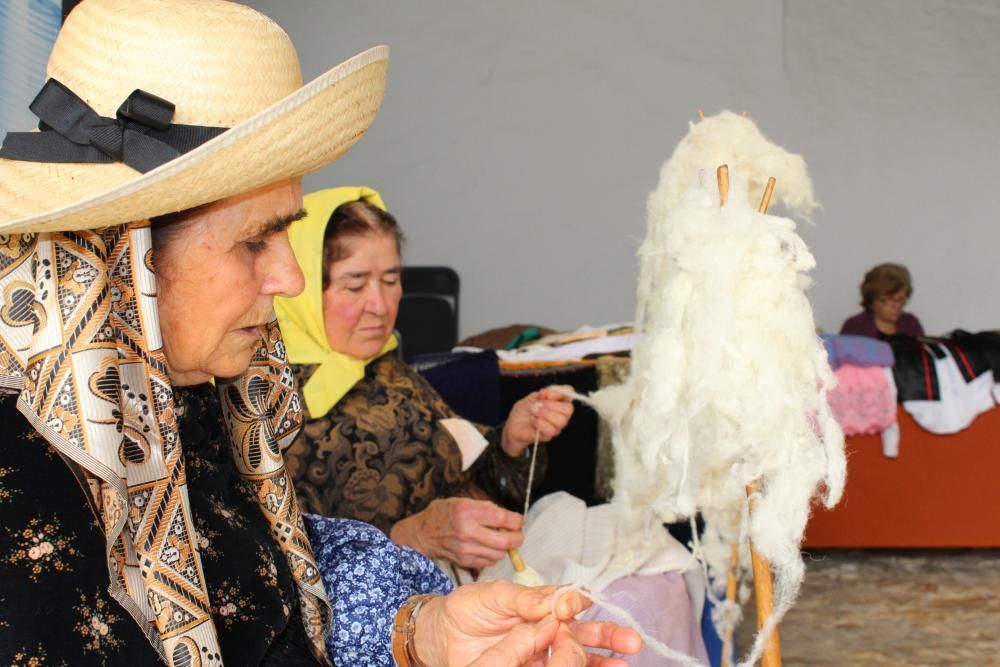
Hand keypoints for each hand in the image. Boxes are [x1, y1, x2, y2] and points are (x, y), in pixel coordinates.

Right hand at [390, 497, 523, 568]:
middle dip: (517, 538)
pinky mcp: (465, 561)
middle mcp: (467, 531)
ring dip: (504, 548)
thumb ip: (486, 508)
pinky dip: (493, 555)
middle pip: (505, 541)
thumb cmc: (444, 513)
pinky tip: (487, 547)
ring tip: (500, 540)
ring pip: (499, 554)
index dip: (516, 521)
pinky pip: (489, 562)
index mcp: (468, 511)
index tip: (519, 520)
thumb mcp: (463, 501)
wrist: (422, 533)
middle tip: (518, 534)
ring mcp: (466, 549)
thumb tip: (509, 518)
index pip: (502, 519)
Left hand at [413, 581, 641, 665]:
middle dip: (607, 637)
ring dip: (601, 662)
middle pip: (584, 634)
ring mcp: (540, 656)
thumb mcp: (490, 595)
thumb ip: (522, 598)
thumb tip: (555, 599)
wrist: (440, 635)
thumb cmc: (466, 609)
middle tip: (631, 641)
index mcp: (541, 608)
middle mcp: (547, 633)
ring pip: (577, 659)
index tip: (571, 606)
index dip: (575, 605)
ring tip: (623, 665)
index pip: (569, 605)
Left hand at [502, 385, 574, 456]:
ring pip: (561, 420)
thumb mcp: (532, 397)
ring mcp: (556, 426)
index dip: (560, 391)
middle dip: (551, 404)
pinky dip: (539, 423)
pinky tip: (532, 420)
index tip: (547, 394)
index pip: (569, 393)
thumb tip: (548, 392)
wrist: (513, 425)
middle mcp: (561, 414)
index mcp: (558, 401)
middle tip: (538, 404)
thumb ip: (542, 394)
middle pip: (569, 409)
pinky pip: (551, 430)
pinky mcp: (548, 435)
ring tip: (533, 411)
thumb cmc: (524, 411)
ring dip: (545, 414)